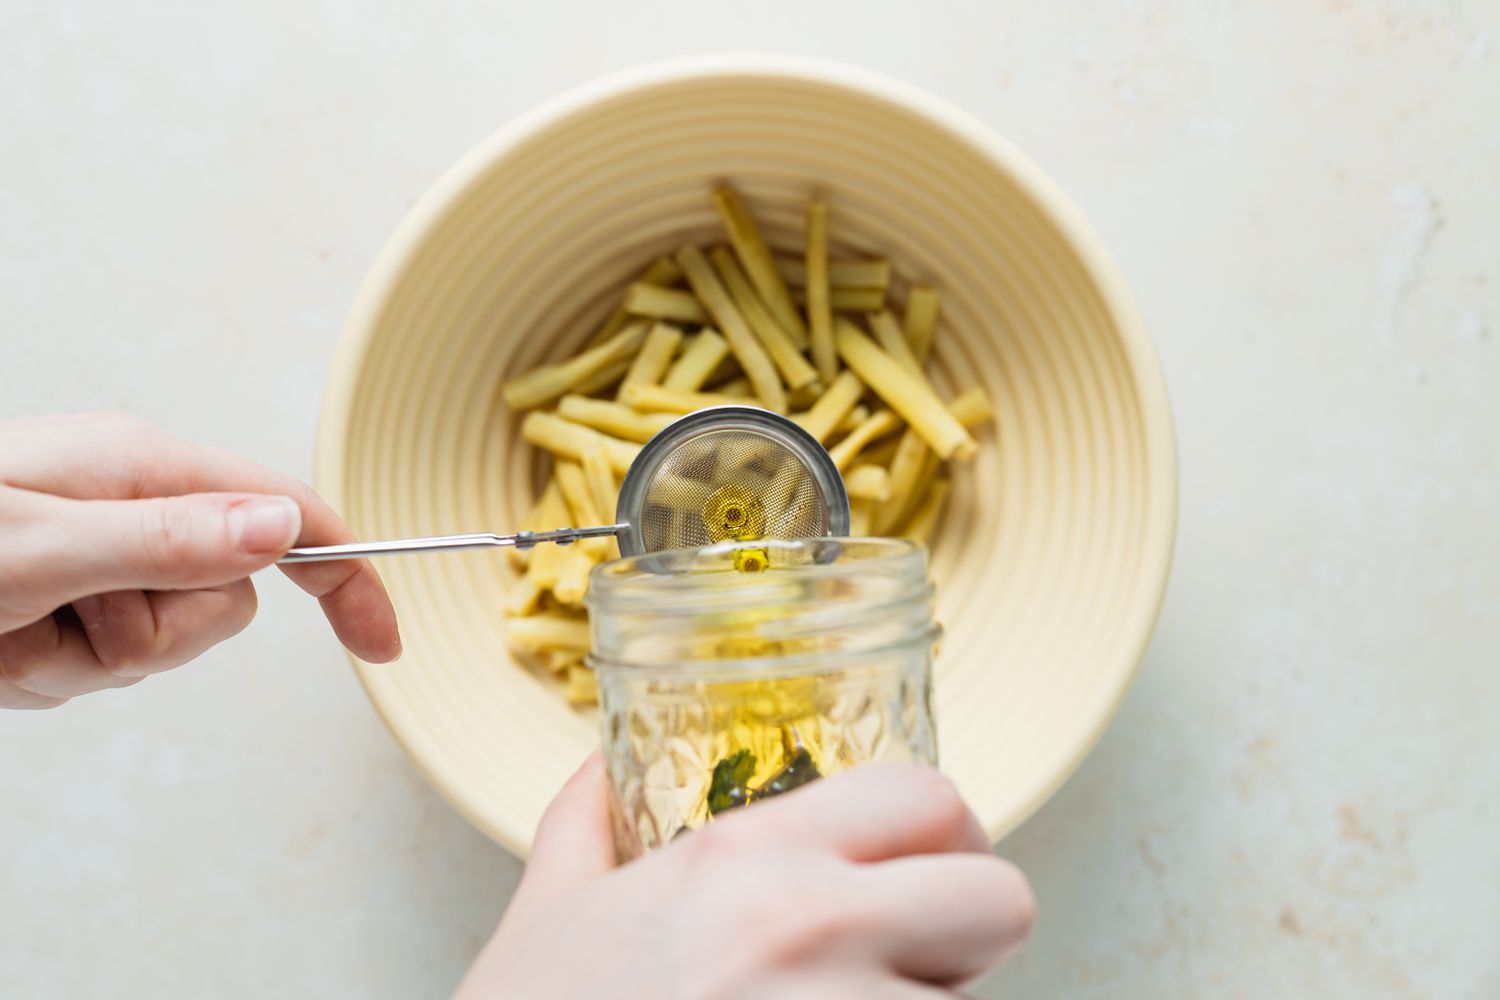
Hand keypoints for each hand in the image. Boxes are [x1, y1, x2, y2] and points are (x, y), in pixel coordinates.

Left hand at [0, 412, 399, 707]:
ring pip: (159, 642)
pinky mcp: (63, 599)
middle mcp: (128, 505)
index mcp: (138, 468)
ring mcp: (96, 555)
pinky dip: (46, 672)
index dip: (344, 578)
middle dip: (150, 639)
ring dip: (80, 662)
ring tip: (9, 628)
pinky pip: (99, 664)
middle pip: (220, 601)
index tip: (381, 642)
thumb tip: (283, 525)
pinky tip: (0, 641)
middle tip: (59, 621)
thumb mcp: (37, 547)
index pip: (283, 516)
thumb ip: (164, 540)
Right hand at [458, 756, 1034, 998]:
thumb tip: (594, 770)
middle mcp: (814, 930)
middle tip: (911, 966)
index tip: (922, 872)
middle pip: (1003, 902)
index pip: (930, 798)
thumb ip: (581, 827)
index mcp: (745, 860)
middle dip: (969, 936)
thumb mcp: (541, 923)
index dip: (945, 837)